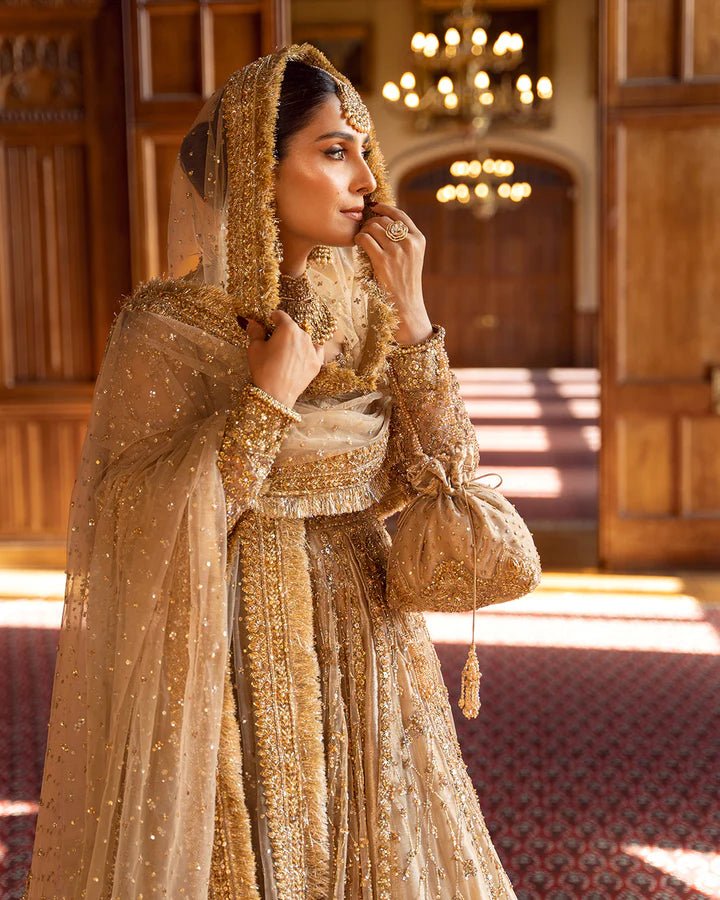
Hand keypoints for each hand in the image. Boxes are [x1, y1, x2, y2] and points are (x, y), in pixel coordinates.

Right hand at [244, 309, 324, 407]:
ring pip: (304, 339)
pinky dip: (309, 351)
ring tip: (285, 354)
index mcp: (288, 328)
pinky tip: (301, 356)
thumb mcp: (255, 348)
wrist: (275, 394)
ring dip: (295, 341)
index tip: (268, 324)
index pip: (280, 315)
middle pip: (293, 327)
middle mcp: (303, 336)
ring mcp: (312, 350)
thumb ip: (255, 332)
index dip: (272, 318)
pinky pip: (315, 351)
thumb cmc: (263, 369)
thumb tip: (252, 322)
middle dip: (283, 332)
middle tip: (274, 343)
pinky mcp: (317, 363)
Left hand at [353, 202, 431, 344]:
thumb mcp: (411, 258)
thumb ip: (402, 240)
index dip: (384, 208)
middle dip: (370, 222)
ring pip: (373, 227)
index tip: (374, 208)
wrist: (406, 307)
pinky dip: (358, 239)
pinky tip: (357, 245)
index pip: (399, 214)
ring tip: (361, 239)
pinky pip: (364, 239)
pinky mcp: (383, 261)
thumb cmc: (404, 283)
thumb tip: (380, 221)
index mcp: (418, 239)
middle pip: (383, 220)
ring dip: (363, 231)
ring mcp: (396, 251)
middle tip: (364, 230)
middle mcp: (409, 242)